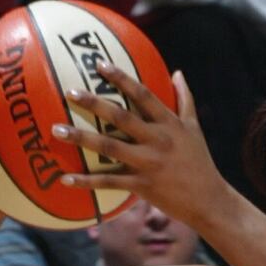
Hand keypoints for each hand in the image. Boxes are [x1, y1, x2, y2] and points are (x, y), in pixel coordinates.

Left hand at [51, 62, 230, 231]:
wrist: (209, 200)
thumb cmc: (199, 162)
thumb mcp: (194, 128)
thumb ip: (185, 99)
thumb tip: (178, 72)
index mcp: (169, 123)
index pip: (143, 94)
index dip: (121, 78)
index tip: (99, 65)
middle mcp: (158, 140)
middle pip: (121, 116)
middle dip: (94, 103)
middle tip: (69, 92)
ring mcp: (148, 163)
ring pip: (109, 147)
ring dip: (81, 138)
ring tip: (56, 130)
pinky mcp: (142, 186)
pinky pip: (109, 181)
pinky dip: (86, 181)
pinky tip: (65, 179)